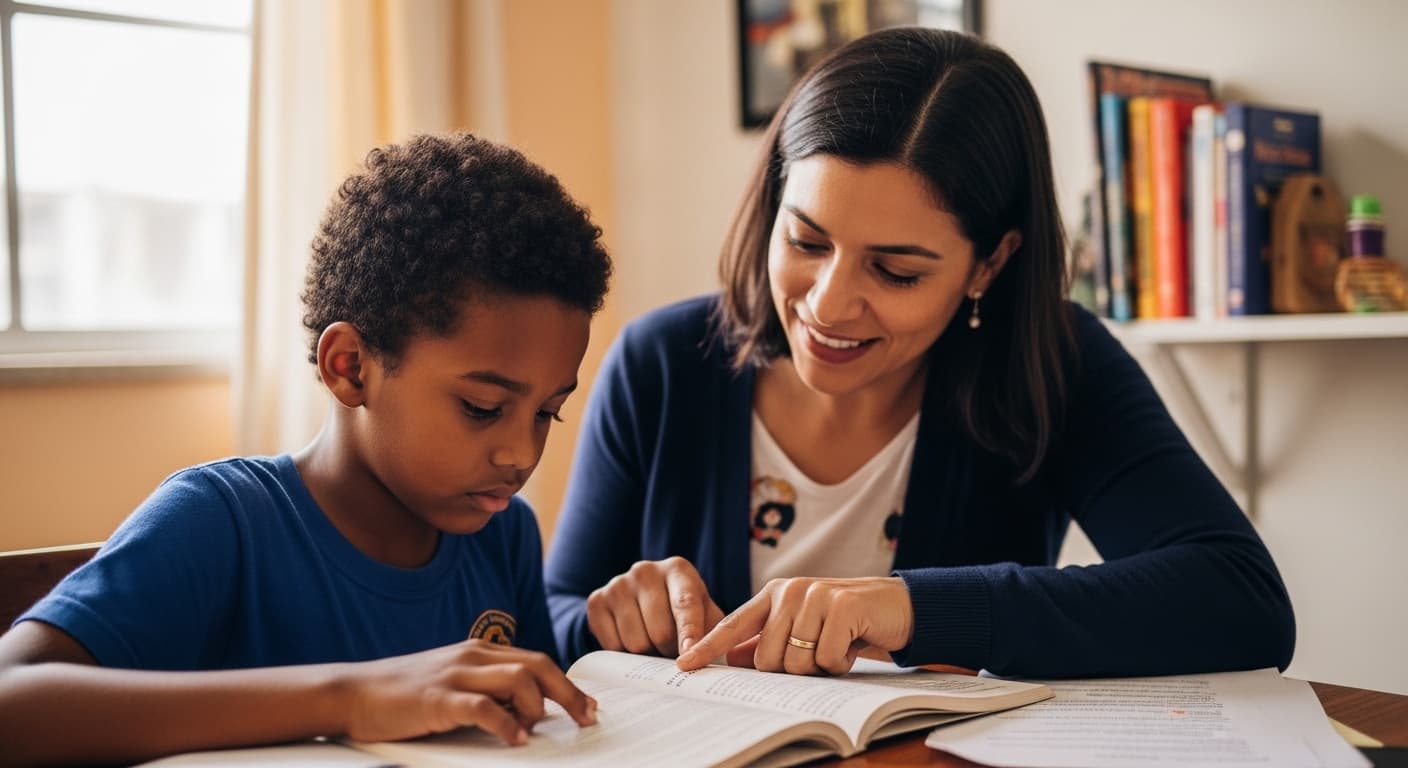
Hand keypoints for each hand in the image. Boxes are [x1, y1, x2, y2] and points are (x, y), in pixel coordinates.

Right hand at [340, 639, 595, 744]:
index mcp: (480, 652)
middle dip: (569, 693)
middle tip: (587, 718)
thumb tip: (528, 712)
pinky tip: (516, 739)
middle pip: (537, 666)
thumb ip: (488, 691)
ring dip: (537, 707)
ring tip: (539, 729)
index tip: (588, 706)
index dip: (567, 684)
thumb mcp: (454, 684)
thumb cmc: (406, 694)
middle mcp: (473, 657)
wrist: (354, 691)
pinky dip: (505, 724)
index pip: (537, 661)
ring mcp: (455, 675)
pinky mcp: (437, 698)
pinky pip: (482, 707)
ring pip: (517, 680)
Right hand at [586, 557, 724, 656]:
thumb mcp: (706, 615)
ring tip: (654, 645)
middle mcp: (645, 570)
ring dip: (647, 655)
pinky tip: (632, 640)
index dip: (688, 633)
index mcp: (678, 570)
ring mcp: (618, 584)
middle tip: (674, 653)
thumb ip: (714, 635)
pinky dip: (624, 653)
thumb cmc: (683, 612)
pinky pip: (612, 646)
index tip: (688, 656)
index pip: (685, 605)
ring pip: (635, 642)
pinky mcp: (596, 600)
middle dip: (670, 652)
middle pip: (659, 631)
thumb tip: (716, 661)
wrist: (644, 599)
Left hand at [675, 576, 913, 675]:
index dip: (707, 646)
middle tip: (817, 651)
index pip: (732, 624)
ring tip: (835, 645)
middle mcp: (790, 591)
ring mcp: (815, 595)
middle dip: (793, 668)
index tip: (683, 664)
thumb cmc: (843, 621)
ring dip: (819, 666)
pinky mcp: (841, 606)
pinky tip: (851, 644)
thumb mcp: (801, 628)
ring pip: (796, 662)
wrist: (894, 606)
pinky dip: (840, 662)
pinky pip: (826, 658)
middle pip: (767, 658)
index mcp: (774, 595)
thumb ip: (766, 640)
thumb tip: (731, 659)